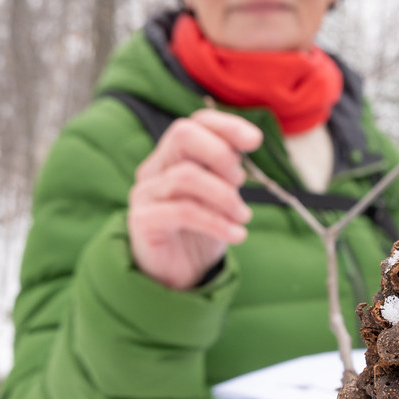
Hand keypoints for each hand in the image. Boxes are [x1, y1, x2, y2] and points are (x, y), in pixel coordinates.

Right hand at [128, 109, 262, 289]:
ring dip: (225, 196)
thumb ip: (228, 170)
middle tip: (240, 182)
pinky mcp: (142, 220)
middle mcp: (155, 168)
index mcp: (174, 157)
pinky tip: (237, 234)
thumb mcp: (221, 196)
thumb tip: (250, 140)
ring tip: (242, 217)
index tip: (255, 141)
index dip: (226, 126)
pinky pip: (183, 211)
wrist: (178, 275)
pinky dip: (217, 222)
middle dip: (221, 154)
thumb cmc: (201, 231)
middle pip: (183, 134)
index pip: (195, 123)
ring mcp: (145, 193)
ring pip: (187, 175)